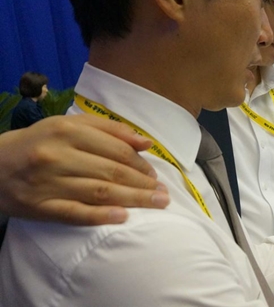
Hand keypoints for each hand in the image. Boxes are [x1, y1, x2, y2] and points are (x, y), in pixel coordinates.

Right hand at [0, 114, 168, 224]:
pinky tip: (123, 217)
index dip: (141, 164)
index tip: (155, 175)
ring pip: (99, 192)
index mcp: (67, 131)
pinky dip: (100, 216)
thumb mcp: (69, 125)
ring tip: (155, 204)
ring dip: (132, 200)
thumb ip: (109, 130)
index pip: (116, 149)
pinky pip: (74, 213)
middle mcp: (58, 155)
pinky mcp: (39, 206)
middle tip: (163, 195)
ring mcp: (48, 182)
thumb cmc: (40, 142)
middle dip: (143, 185)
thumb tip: (146, 141)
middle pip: (112, 172)